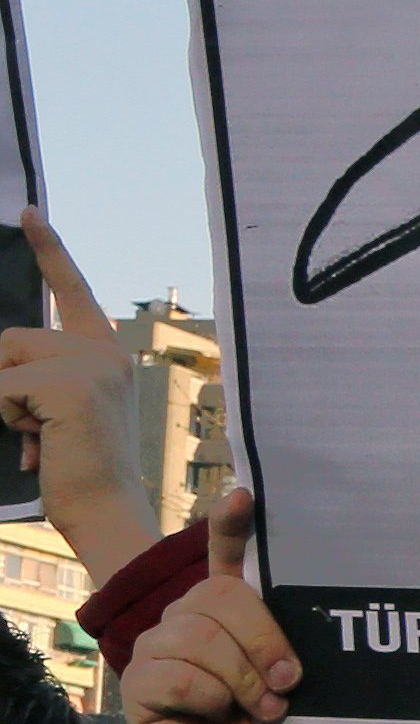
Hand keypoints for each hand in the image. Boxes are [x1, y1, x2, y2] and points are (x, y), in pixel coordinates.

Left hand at [0, 214, 152, 580]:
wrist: (105, 511)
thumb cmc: (74, 471)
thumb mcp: (49, 411)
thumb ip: (30, 379)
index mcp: (105, 354)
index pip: (70, 291)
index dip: (49, 250)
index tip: (27, 212)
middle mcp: (106, 352)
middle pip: (14, 336)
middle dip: (3, 380)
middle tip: (38, 430)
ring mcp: (93, 364)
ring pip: (6, 357)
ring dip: (4, 402)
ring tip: (41, 437)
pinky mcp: (73, 384)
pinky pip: (3, 386)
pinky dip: (7, 418)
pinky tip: (41, 445)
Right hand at [121, 490, 302, 723]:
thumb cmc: (280, 723)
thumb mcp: (303, 678)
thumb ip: (300, 641)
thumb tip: (328, 615)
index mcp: (234, 607)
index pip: (228, 553)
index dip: (233, 523)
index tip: (244, 496)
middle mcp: (192, 616)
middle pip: (221, 598)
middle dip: (265, 642)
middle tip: (288, 682)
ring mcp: (160, 645)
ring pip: (199, 637)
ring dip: (242, 679)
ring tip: (264, 707)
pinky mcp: (139, 681)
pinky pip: (175, 675)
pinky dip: (208, 699)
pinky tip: (215, 714)